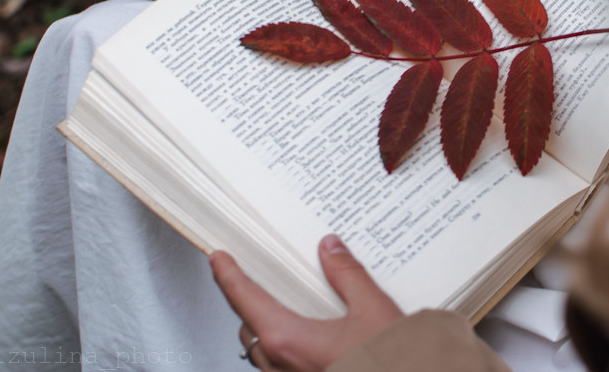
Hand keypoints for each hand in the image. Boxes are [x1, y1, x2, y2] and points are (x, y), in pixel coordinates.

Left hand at [210, 234, 402, 370]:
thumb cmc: (389, 366)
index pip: (243, 299)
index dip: (227, 276)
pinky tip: (310, 338)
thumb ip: (348, 275)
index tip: (219, 259)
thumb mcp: (373, 310)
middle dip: (249, 303)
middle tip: (255, 280)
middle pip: (248, 328)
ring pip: (262, 353)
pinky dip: (284, 349)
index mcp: (287, 339)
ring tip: (285, 308)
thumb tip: (331, 249)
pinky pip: (280, 369)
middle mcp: (280, 366)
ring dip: (266, 330)